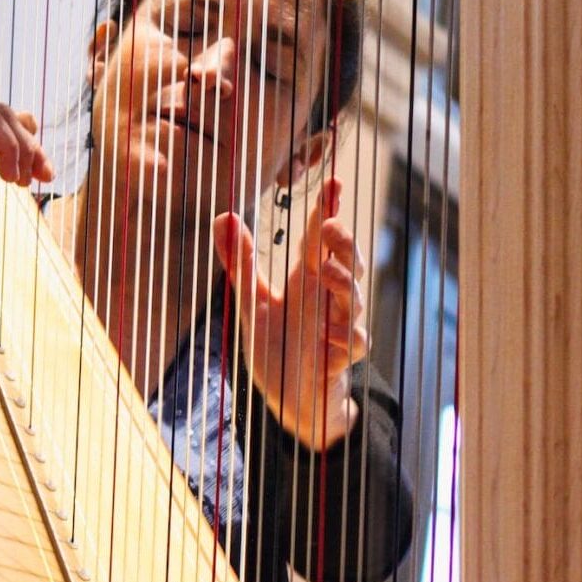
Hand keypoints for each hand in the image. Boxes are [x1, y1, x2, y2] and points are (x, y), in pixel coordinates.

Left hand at [212, 177, 365, 451]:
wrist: (287, 399)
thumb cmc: (277, 345)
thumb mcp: (251, 301)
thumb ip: (240, 262)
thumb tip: (224, 215)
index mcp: (306, 280)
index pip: (319, 238)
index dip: (328, 209)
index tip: (334, 182)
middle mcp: (326, 298)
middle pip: (350, 260)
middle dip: (345, 242)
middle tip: (330, 227)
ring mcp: (338, 326)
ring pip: (355, 297)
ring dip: (344, 283)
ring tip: (325, 273)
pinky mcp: (342, 358)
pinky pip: (356, 342)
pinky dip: (345, 336)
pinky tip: (327, 338)